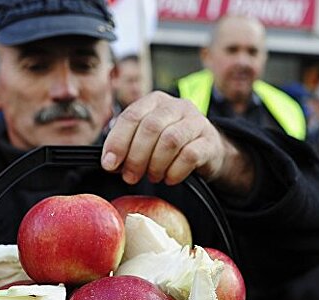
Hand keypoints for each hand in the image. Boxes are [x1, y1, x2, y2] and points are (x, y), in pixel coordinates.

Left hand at [101, 91, 253, 193]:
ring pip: (170, 140)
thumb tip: (110, 162)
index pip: (131, 116)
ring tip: (152, 176)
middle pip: (150, 127)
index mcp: (156, 101)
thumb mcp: (148, 138)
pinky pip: (189, 155)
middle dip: (136, 156)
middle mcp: (177, 106)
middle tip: (130, 176)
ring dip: (156, 164)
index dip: (117, 141)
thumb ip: (128, 144)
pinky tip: (169, 179)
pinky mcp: (210, 141)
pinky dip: (174, 171)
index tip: (109, 164)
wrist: (208, 151)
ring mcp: (196, 122)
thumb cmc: (171, 145)